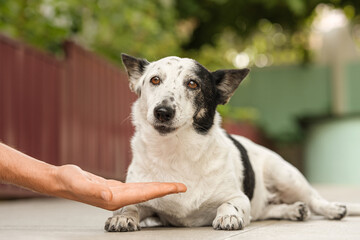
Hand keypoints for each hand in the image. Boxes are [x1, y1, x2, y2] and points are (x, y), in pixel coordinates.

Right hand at [54, 164, 186, 210]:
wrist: (60, 181)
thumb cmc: (68, 181)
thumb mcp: (78, 182)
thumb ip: (93, 190)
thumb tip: (110, 196)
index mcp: (114, 198)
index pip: (145, 194)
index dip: (162, 190)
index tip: (178, 188)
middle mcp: (118, 198)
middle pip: (148, 193)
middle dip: (166, 190)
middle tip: (183, 186)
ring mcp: (117, 195)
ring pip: (143, 191)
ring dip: (158, 188)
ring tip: (172, 186)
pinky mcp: (114, 189)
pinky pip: (135, 188)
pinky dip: (146, 186)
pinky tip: (151, 186)